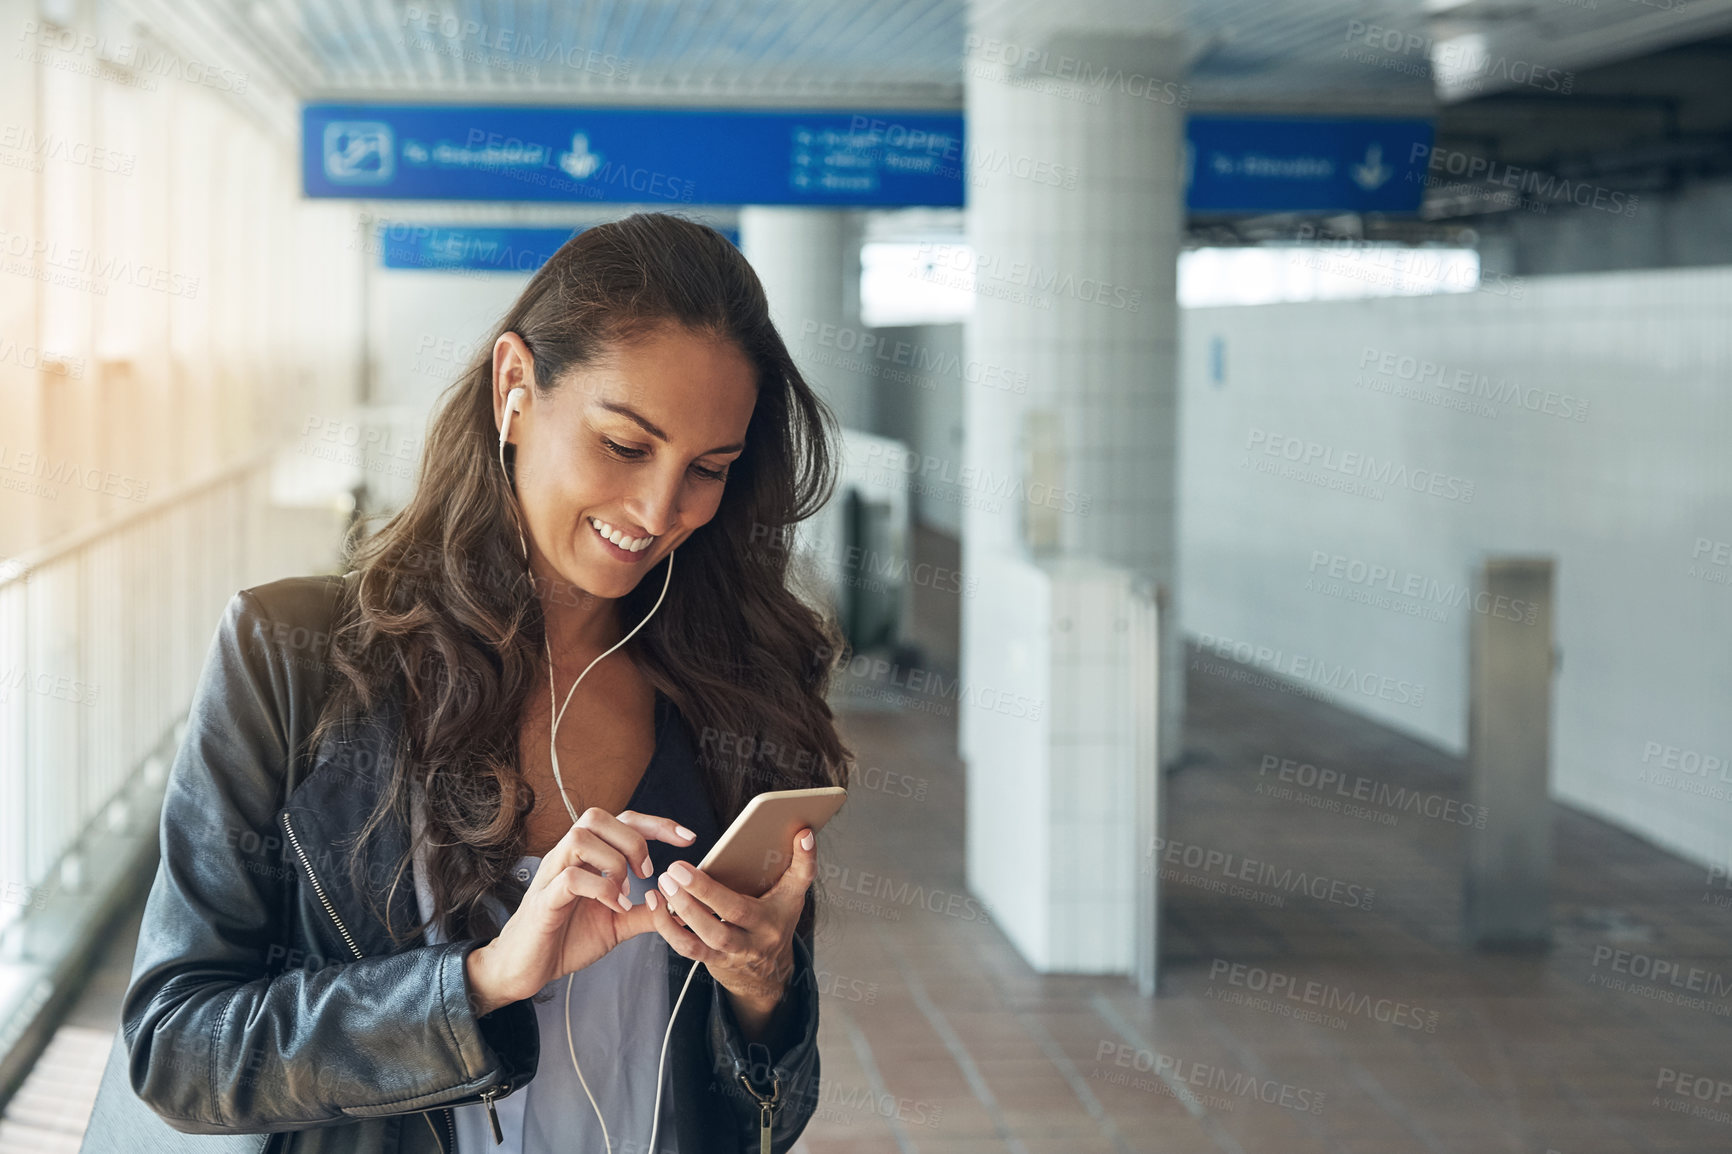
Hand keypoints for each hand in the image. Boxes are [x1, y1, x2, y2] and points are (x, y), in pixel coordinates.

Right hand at [464, 808, 695, 1015]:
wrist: (526, 969)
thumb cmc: (565, 939)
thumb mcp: (616, 924)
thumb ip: (644, 912)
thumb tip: (677, 906)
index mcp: (586, 858)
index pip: (621, 820)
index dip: (656, 823)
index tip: (689, 838)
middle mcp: (567, 858)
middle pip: (597, 816)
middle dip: (633, 838)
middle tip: (647, 871)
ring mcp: (552, 876)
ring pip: (580, 836)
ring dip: (613, 861)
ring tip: (626, 891)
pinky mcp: (544, 901)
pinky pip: (570, 878)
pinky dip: (601, 889)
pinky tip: (615, 908)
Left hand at [644, 827, 815, 1016]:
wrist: (767, 975)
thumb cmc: (775, 922)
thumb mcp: (791, 896)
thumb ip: (798, 866)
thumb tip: (804, 833)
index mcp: (779, 910)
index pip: (796, 882)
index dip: (802, 860)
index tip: (801, 835)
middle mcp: (759, 933)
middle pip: (733, 912)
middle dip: (703, 891)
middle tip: (676, 869)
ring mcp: (734, 951)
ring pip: (706, 935)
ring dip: (680, 910)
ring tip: (664, 884)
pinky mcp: (713, 961)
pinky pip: (688, 947)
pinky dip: (668, 927)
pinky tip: (657, 904)